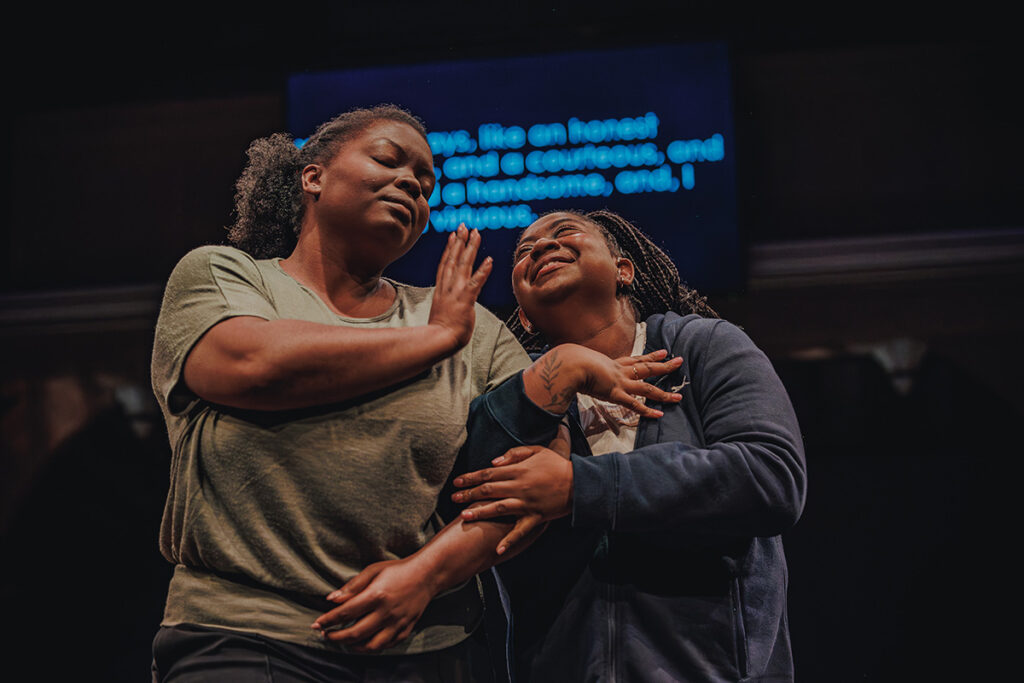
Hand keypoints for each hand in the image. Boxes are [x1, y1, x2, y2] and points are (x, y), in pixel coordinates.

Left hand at [311, 558, 433, 651]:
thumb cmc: (397, 570)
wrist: (427, 575)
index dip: (328, 621)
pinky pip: (385, 646)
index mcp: (376, 595)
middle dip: (336, 637)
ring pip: (370, 646)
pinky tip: (363, 642)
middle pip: (355, 634)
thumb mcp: (373, 570)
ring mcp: (397, 624)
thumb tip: (331, 599)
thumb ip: (352, 586)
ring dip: (352, 647)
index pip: (345, 613)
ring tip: (343, 641)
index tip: (316, 624)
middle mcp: (387, 613)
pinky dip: (371, 647)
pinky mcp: (405, 630)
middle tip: (325, 635)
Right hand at [428, 224, 492, 349]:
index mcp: (442, 290)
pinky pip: (476, 282)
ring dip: (470, 248)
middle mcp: (447, 287)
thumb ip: (445, 304)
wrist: (438, 340)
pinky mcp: (466, 299)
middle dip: (459, 241)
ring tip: (476, 234)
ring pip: (464, 265)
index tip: (453, 236)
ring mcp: (456, 292)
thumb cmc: (440, 332)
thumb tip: (447, 305)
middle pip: (453, 259)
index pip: (445, 265)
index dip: (450, 249)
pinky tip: (490, 260)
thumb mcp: (441, 313)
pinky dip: (483, 271)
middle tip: (464, 226)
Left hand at [452, 444, 573, 542]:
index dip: (471, 477)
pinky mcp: (536, 517)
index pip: (489, 473)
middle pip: (489, 490)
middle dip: (469, 494)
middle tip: (453, 497)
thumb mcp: (537, 451)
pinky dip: (509, 540)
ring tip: (464, 516)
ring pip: (498, 508)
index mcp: (518, 471)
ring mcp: (527, 504)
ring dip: (480, 512)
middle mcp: (519, 487)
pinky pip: (520, 531)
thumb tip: (493, 461)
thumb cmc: (558, 464)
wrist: (579, 483)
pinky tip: (497, 549)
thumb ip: (514, 454)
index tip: (457, 481)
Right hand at [525, 345, 683, 415]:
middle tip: (679, 361)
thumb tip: (570, 365)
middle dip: (664, 365)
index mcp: (612, 363)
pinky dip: (648, 411)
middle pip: (647, 368)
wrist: (571, 363)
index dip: (650, 356)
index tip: (663, 352)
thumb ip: (581, 366)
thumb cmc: (570, 362)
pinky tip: (660, 415)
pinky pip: (636, 405)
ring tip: (679, 396)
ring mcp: (620, 383)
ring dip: (664, 393)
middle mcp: (620, 371)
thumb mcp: (580, 361)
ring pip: (648, 388)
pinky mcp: (616, 394)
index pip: (636, 359)